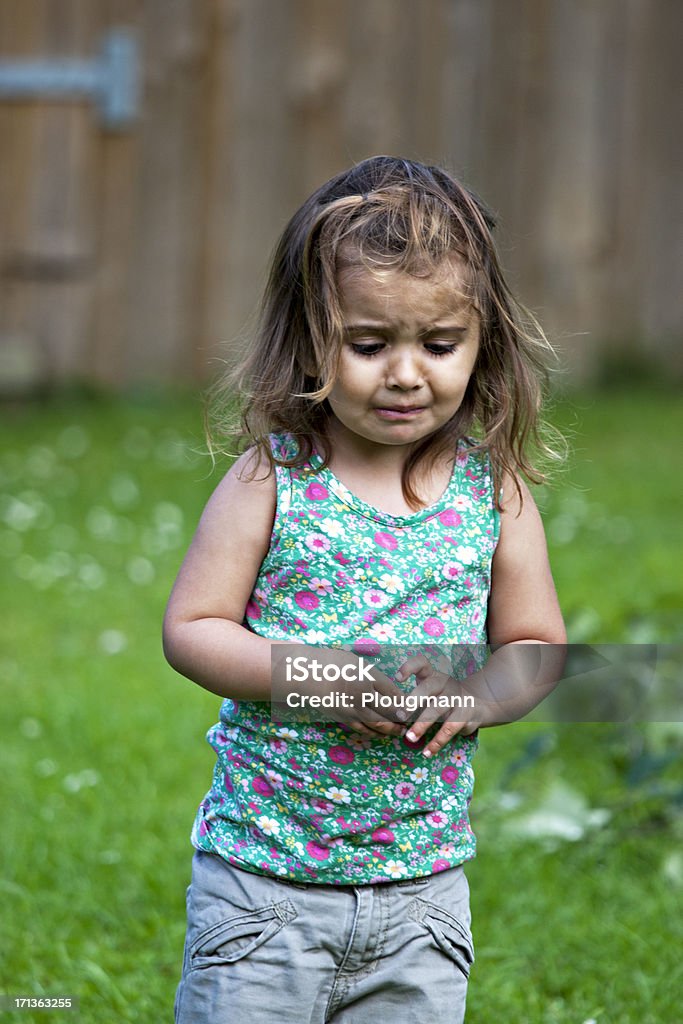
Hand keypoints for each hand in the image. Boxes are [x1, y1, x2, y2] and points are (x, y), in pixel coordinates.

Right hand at [272, 646, 405, 737]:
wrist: (306, 675)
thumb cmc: (333, 664)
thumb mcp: (359, 664)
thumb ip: (376, 678)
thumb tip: (394, 694)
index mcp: (366, 680)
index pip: (391, 694)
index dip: (404, 702)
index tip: (413, 707)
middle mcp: (360, 698)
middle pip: (387, 712)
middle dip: (401, 719)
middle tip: (411, 722)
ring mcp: (351, 710)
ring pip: (376, 724)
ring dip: (390, 729)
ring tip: (400, 731)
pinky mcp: (342, 718)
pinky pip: (361, 729)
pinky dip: (373, 733)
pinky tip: (380, 734)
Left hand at [395, 654, 479, 757]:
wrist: (477, 706)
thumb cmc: (442, 700)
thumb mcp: (429, 694)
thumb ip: (412, 699)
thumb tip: (385, 714)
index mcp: (432, 675)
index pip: (421, 663)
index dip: (409, 667)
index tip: (397, 678)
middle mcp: (444, 683)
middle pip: (427, 687)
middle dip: (412, 701)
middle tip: (400, 715)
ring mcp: (455, 697)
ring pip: (437, 710)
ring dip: (422, 725)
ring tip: (409, 738)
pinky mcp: (465, 713)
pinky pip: (449, 729)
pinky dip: (437, 742)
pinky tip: (427, 752)